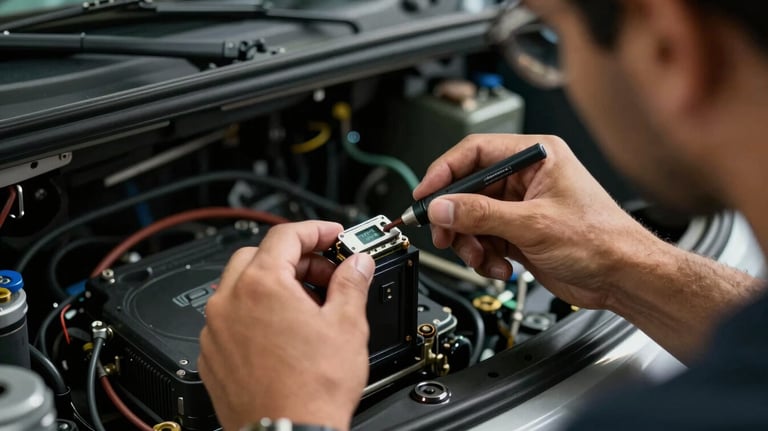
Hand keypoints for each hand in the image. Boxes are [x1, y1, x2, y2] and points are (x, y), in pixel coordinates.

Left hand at [198, 221, 374, 430]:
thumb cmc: (312, 389)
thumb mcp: (346, 325)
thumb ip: (352, 283)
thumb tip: (358, 263)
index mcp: (261, 284)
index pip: (286, 235)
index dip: (316, 231)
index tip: (333, 236)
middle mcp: (229, 301)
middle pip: (258, 256)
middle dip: (294, 257)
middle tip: (324, 272)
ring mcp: (216, 330)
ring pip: (240, 286)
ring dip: (272, 284)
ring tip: (306, 304)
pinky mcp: (212, 355)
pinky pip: (230, 318)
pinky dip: (254, 313)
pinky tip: (282, 331)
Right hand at [415, 134, 661, 309]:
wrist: (623, 278)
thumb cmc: (602, 240)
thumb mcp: (533, 224)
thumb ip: (481, 214)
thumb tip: (442, 206)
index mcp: (536, 157)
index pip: (475, 152)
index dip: (445, 172)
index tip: (425, 194)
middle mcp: (526, 177)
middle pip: (468, 189)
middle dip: (456, 217)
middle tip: (445, 235)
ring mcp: (521, 206)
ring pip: (472, 218)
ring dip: (471, 243)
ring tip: (482, 259)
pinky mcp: (519, 233)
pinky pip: (484, 239)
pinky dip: (485, 257)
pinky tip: (501, 268)